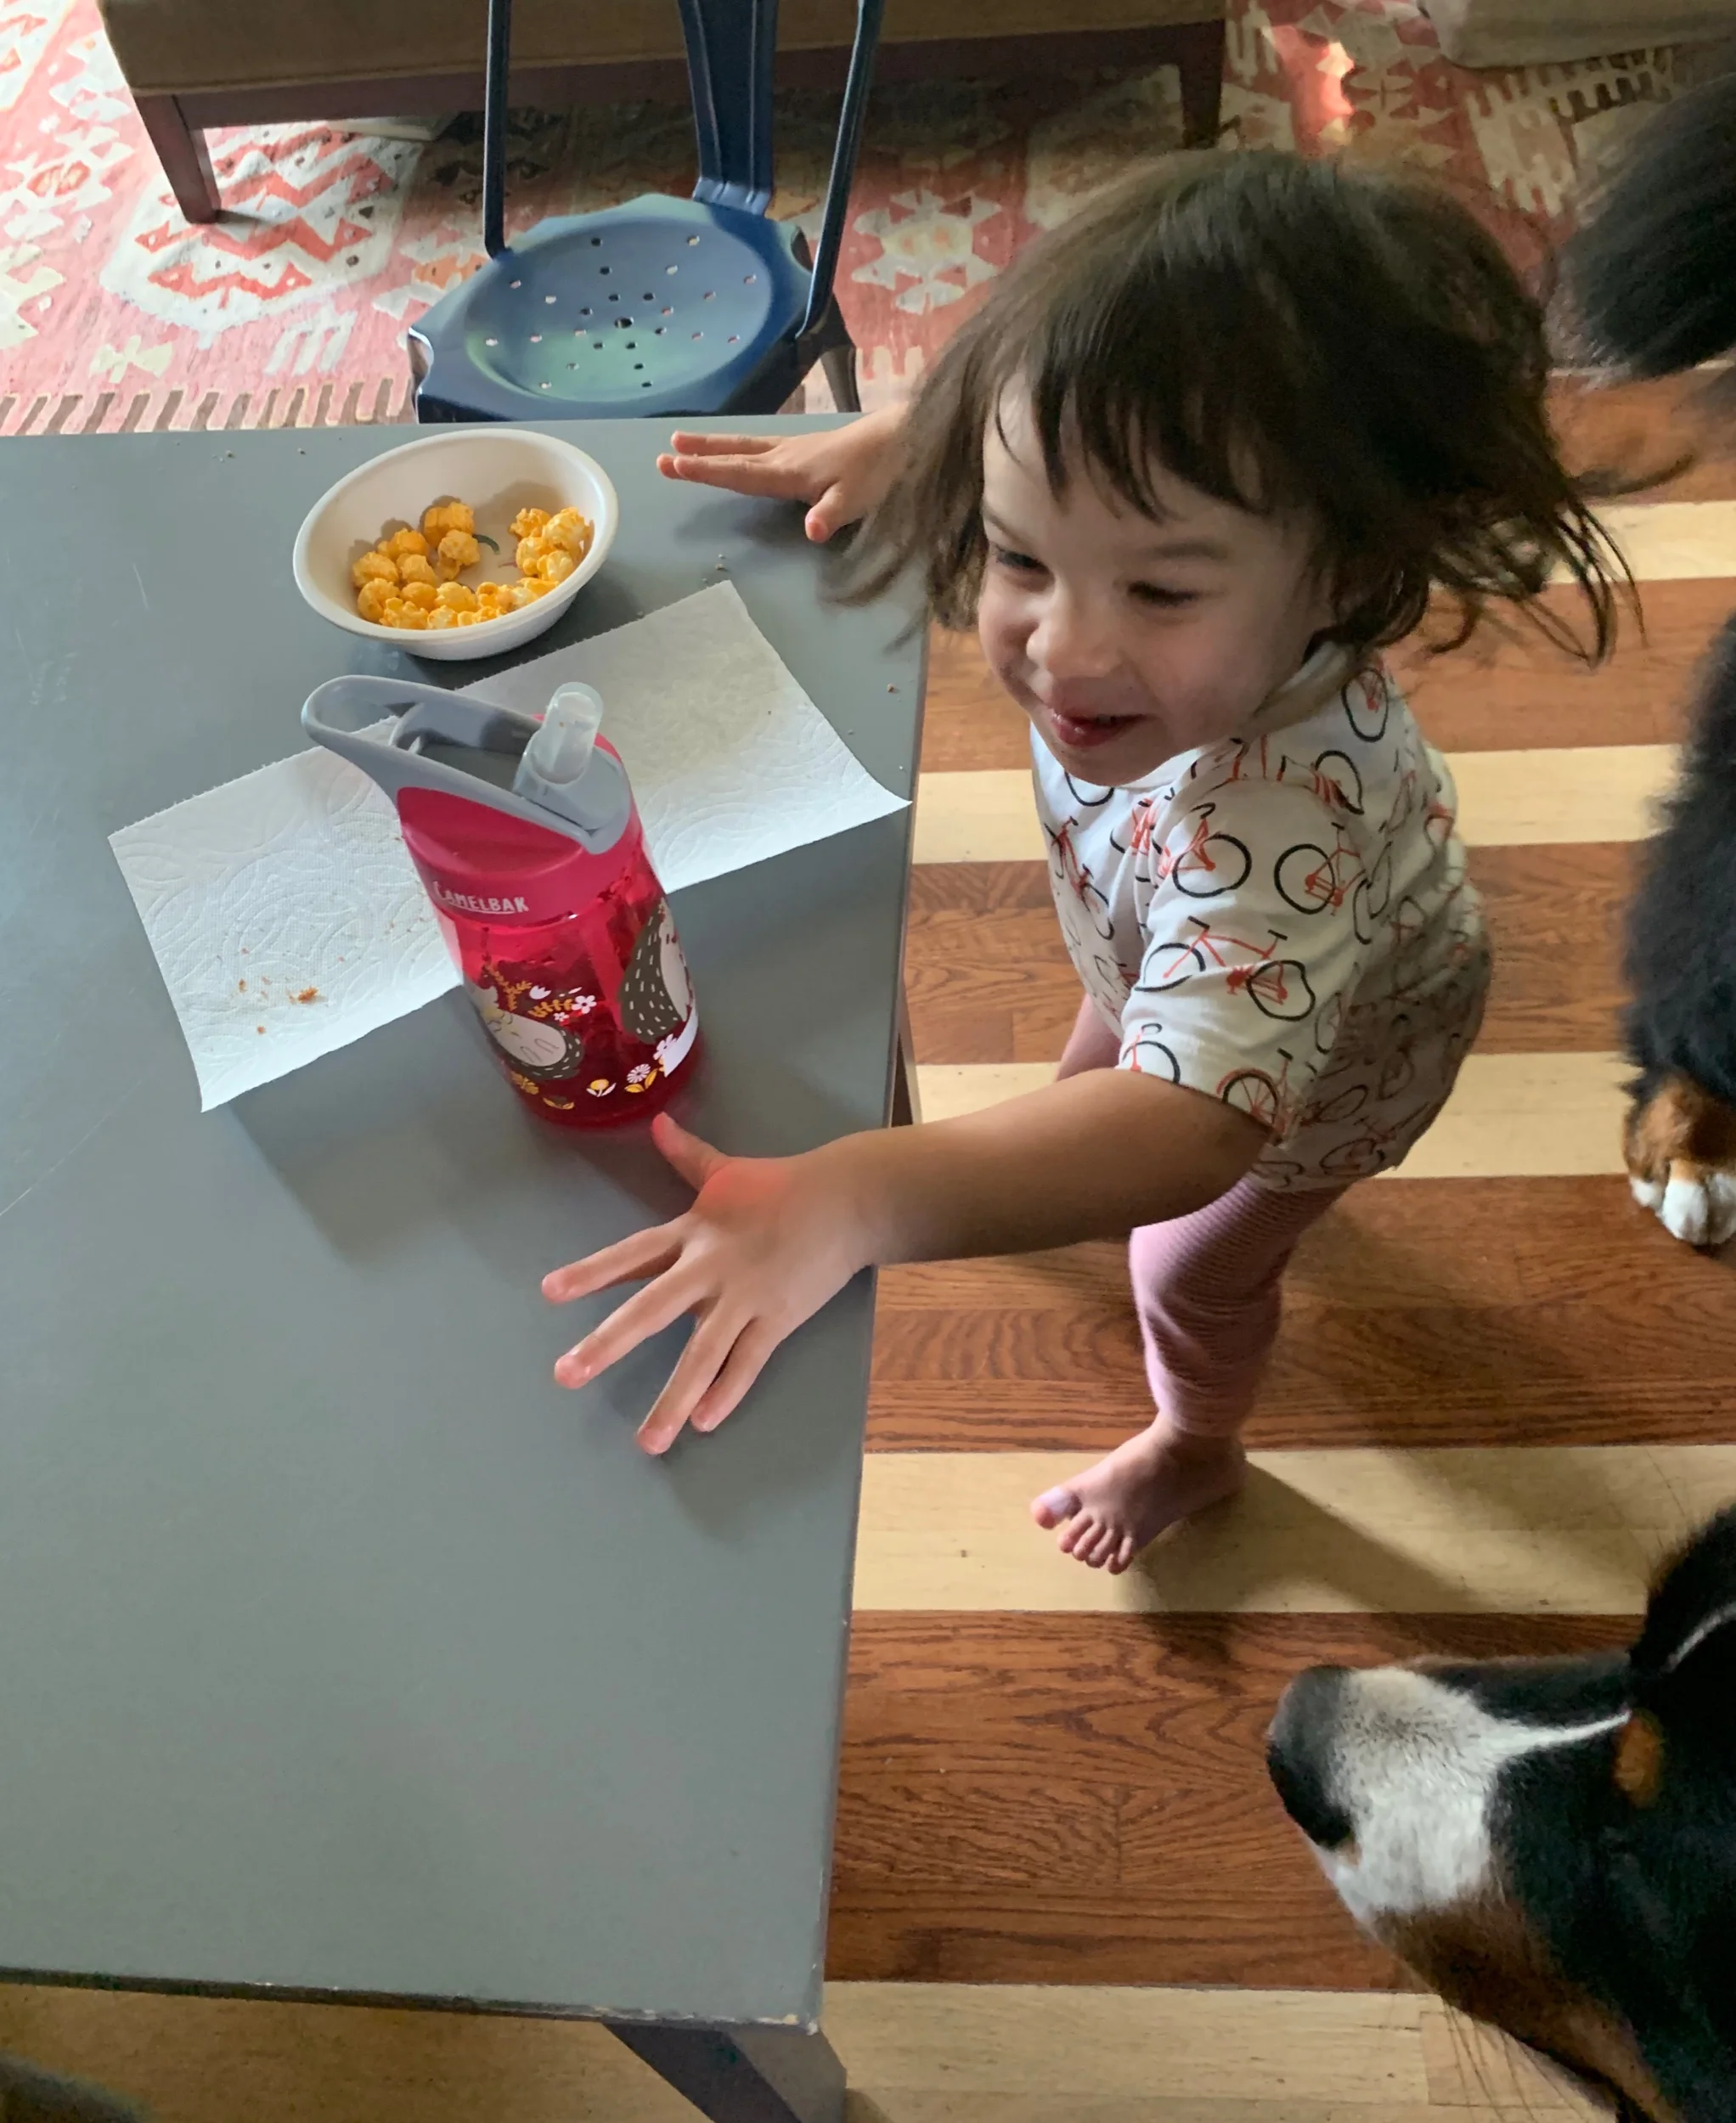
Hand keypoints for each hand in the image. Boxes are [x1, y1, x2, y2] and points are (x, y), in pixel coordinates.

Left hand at [543, 1113, 873, 1454]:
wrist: (846, 1202)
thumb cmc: (784, 1185)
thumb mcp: (728, 1170)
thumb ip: (687, 1156)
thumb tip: (657, 1122)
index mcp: (693, 1233)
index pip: (633, 1255)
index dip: (591, 1272)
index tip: (549, 1292)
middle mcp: (710, 1269)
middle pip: (651, 1310)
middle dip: (608, 1343)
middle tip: (566, 1375)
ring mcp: (744, 1299)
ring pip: (701, 1355)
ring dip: (672, 1400)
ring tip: (646, 1442)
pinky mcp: (777, 1320)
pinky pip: (747, 1364)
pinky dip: (727, 1393)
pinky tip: (705, 1424)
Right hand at [655, 403, 905, 541]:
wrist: (901, 437)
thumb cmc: (878, 471)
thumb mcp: (856, 499)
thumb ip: (831, 514)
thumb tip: (811, 530)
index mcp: (789, 472)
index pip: (739, 473)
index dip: (706, 472)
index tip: (674, 466)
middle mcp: (784, 457)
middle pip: (733, 455)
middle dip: (698, 456)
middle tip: (663, 456)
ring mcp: (792, 450)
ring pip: (743, 447)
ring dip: (711, 446)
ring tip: (680, 441)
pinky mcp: (803, 449)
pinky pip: (757, 447)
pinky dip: (735, 446)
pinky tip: (733, 447)